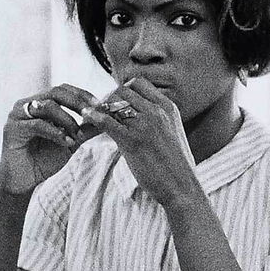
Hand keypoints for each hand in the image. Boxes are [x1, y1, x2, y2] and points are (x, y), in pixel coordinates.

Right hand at [0, 84, 101, 194]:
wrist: (24, 181)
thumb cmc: (45, 160)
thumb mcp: (71, 142)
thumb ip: (86, 129)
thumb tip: (107, 119)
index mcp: (40, 103)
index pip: (63, 89)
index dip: (82, 95)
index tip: (100, 106)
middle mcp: (27, 104)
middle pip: (55, 92)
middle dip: (78, 103)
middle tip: (93, 114)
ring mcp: (18, 115)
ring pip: (47, 106)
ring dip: (67, 120)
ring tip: (77, 136)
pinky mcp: (12, 128)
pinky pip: (37, 124)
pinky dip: (55, 132)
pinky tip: (66, 142)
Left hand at [82, 78, 200, 208]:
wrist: (183, 187)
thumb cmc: (177, 165)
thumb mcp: (173, 132)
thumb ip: (158, 119)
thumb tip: (138, 113)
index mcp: (168, 107)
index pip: (138, 83)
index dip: (123, 90)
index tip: (117, 105)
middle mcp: (157, 111)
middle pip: (122, 90)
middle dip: (108, 100)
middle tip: (101, 114)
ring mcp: (145, 125)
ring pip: (112, 103)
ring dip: (99, 109)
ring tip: (92, 120)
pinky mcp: (132, 141)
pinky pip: (106, 121)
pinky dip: (92, 118)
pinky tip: (86, 119)